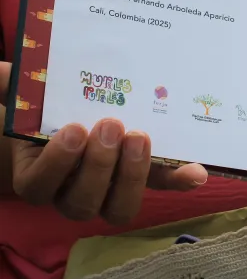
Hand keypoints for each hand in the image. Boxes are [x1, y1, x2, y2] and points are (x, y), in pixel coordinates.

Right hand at [2, 62, 207, 223]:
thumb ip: (11, 85)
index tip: (73, 128)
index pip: (40, 185)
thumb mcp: (26, 96)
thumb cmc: (47, 108)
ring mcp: (111, 190)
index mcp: (40, 175)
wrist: (75, 116)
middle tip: (111, 125)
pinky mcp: (145, 179)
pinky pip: (162, 188)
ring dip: (132, 175)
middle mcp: (73, 192)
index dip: (58, 163)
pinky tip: (196, 172)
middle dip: (98, 166)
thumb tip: (2, 70)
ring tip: (140, 136)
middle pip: (83, 202)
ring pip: (119, 207)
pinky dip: (179, 181)